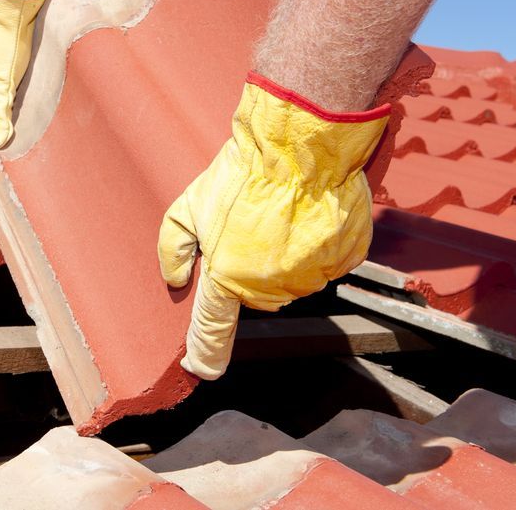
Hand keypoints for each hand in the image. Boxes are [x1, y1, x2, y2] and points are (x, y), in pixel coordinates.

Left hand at [157, 73, 389, 379]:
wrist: (300, 146)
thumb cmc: (243, 173)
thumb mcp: (188, 206)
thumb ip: (172, 247)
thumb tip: (174, 277)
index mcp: (228, 278)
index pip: (213, 330)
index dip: (207, 354)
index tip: (201, 369)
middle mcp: (270, 287)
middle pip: (256, 296)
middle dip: (250, 270)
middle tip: (250, 229)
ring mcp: (311, 277)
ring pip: (293, 281)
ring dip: (286, 259)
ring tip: (281, 218)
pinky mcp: (343, 261)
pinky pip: (327, 264)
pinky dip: (319, 247)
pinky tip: (308, 217)